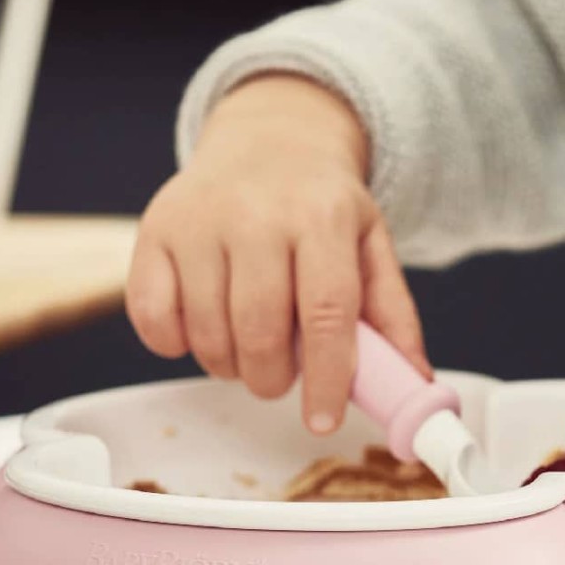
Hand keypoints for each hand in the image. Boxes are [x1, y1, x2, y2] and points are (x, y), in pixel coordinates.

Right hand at [126, 74, 429, 432]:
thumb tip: (412, 379)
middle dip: (272, 379)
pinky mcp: (154, 232)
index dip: (326, 378)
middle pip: (260, 331)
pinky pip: (153, 320)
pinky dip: (177, 344)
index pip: (326, 313)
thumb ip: (392, 313)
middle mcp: (257, 214)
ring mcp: (198, 221)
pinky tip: (203, 327)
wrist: (268, 143)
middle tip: (280, 378)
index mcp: (323, 217)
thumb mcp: (370, 245)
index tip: (323, 420)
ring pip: (207, 334)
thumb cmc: (322, 206)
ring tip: (248, 348)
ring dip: (229, 366)